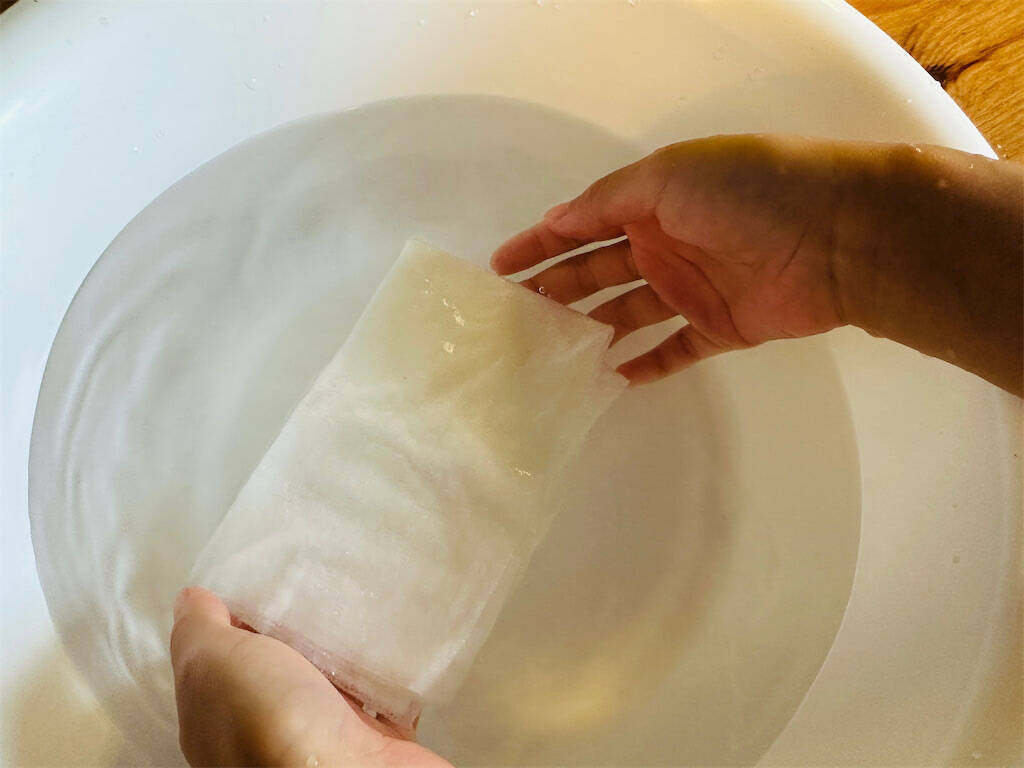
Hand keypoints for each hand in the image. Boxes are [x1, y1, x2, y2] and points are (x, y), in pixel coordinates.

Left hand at [170, 587, 451, 767]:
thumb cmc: (273, 722)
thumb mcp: (213, 662)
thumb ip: (199, 630)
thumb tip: (191, 599)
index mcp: (217, 720)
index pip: (223, 659)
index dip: (238, 617)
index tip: (262, 575)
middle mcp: (270, 732)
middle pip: (282, 666)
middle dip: (298, 626)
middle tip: (315, 577)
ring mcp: (325, 737)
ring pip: (334, 679)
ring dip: (345, 644)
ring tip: (358, 595)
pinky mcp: (377, 739)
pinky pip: (382, 692)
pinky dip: (387, 667)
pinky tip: (391, 633)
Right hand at [492, 135, 1022, 392]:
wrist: (837, 236)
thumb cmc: (749, 192)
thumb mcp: (669, 177)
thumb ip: (609, 202)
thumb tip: (556, 221)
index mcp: (651, 202)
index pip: (581, 226)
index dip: (540, 246)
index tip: (498, 271)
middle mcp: (666, 243)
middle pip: (597, 273)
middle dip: (554, 291)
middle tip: (512, 319)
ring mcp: (691, 288)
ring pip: (627, 312)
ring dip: (590, 329)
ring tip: (548, 354)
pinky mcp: (718, 328)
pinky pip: (672, 349)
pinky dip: (644, 364)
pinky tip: (610, 379)